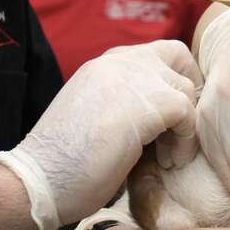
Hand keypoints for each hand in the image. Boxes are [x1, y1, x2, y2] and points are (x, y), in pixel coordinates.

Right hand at [0, 40, 200, 229]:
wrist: (41, 176)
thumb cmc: (63, 161)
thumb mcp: (93, 115)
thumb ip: (120, 102)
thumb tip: (156, 118)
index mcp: (102, 65)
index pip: (151, 53)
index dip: (168, 80)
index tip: (167, 116)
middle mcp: (118, 62)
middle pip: (176, 55)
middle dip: (187, 90)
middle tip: (179, 127)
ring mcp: (133, 77)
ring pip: (185, 87)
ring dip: (184, 124)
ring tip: (166, 156)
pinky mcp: (149, 103)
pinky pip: (187, 112)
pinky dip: (184, 141)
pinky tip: (168, 163)